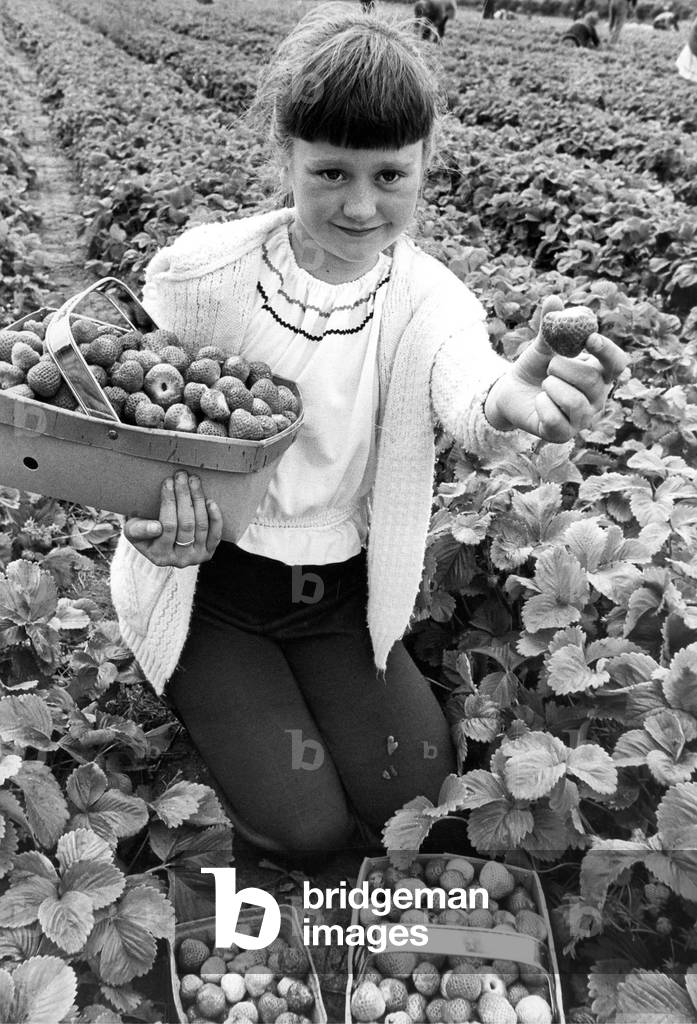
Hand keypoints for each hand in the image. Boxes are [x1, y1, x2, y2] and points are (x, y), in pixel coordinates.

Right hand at [123, 472, 222, 566]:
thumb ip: (139, 529)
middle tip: (181, 476)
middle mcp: (179, 560)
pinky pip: (216, 534)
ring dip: (198, 500)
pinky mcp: (209, 552)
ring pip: (201, 526)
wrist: (160, 542)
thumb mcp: (133, 530)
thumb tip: (156, 528)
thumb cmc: (143, 531)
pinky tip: (210, 501)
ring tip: (193, 481)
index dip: (169, 502)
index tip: (167, 482)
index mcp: (158, 556)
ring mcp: (196, 557)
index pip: (167, 526)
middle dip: (184, 496)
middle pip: (186, 524)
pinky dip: (215, 518)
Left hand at [484, 295, 629, 442]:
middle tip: (550, 366)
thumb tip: (554, 299)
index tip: (589, 339)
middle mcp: (597, 398)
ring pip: (575, 402)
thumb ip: (550, 326)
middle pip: (592, 381)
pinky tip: (538, 402)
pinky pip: (555, 419)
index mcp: (600, 373)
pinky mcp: (562, 434)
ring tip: (544, 384)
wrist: (511, 393)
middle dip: (565, 368)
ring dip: (552, 387)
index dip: (607, 351)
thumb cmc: (535, 368)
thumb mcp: (542, 345)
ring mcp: (582, 419)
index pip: (617, 363)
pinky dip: (541, 406)